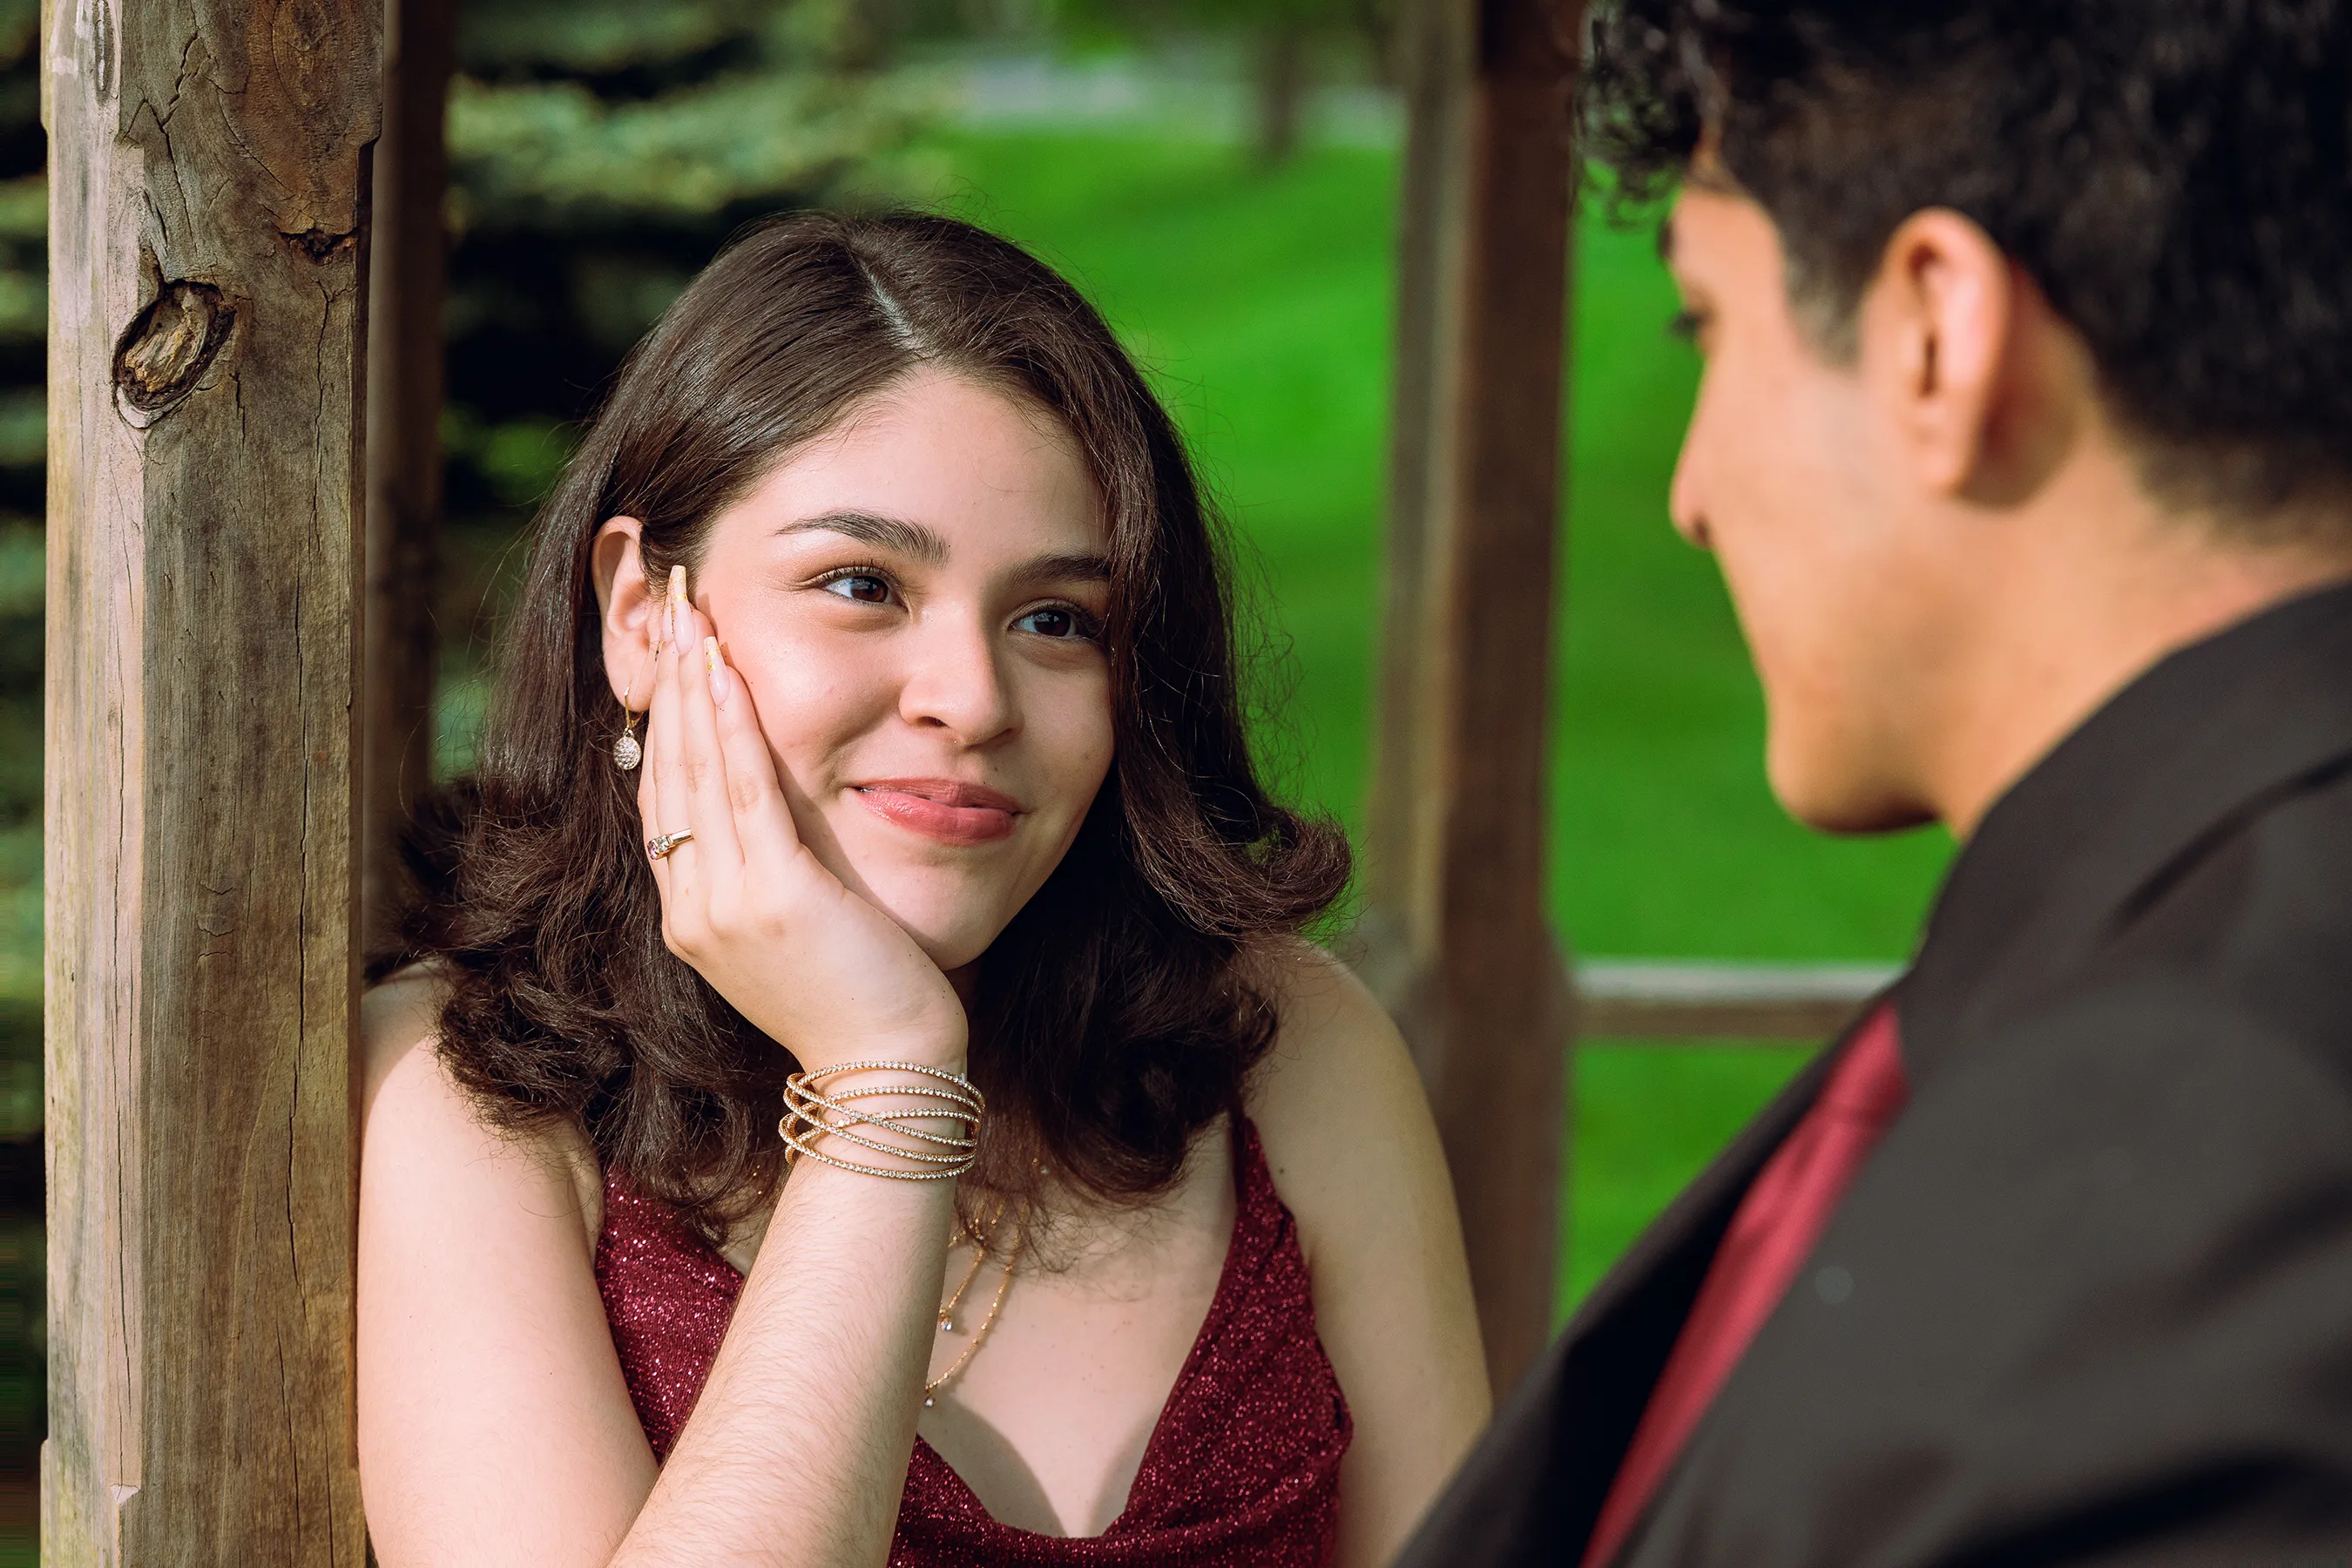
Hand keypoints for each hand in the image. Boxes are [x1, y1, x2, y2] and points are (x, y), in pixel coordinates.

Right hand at [639, 566, 968, 1073]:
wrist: (886, 1069)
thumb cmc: (862, 999)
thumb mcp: (797, 930)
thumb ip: (770, 873)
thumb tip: (772, 811)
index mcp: (690, 915)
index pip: (661, 792)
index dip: (661, 714)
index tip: (666, 645)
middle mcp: (691, 908)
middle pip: (665, 767)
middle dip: (664, 677)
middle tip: (664, 596)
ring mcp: (722, 906)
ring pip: (696, 769)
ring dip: (691, 680)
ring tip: (687, 606)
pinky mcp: (773, 899)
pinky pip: (746, 793)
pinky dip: (734, 726)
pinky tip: (727, 670)